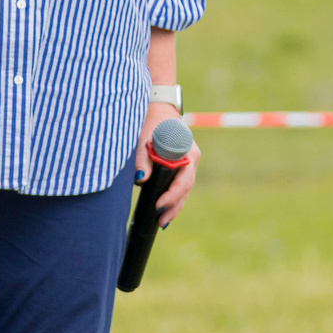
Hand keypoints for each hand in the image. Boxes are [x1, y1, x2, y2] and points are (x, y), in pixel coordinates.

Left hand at [134, 103, 198, 224]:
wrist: (159, 110)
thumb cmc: (152, 123)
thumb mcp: (144, 139)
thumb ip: (143, 159)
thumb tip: (141, 180)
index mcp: (187, 153)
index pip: (183, 181)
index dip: (171, 196)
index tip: (158, 206)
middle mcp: (191, 159)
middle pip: (185, 189)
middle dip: (173, 207)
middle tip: (160, 221)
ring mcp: (189, 163)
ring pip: (184, 190)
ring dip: (174, 206)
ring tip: (162, 222)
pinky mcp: (182, 166)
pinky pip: (181, 185)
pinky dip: (174, 198)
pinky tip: (166, 212)